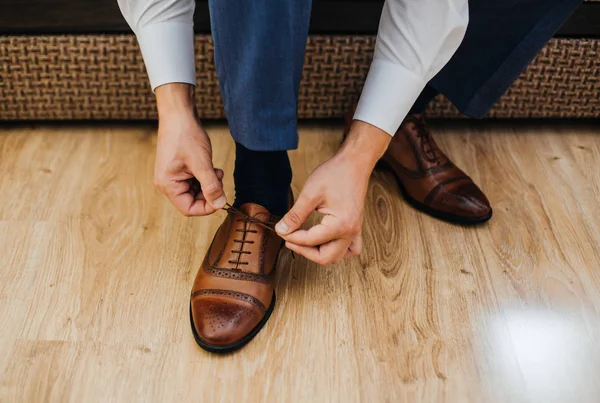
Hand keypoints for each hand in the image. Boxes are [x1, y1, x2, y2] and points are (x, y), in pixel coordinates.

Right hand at [153, 83, 226, 215]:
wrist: (178, 114)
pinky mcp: (179, 169)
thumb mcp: (202, 163)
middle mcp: (167, 183)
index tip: (221, 198)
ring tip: (216, 170)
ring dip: (209, 184)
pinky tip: (211, 166)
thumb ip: (211, 186)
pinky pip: (194, 181)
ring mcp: (173, 176)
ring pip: (195, 190)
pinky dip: (205, 177)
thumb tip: (220, 204)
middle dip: (209, 192)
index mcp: (167, 185)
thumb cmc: (185, 135)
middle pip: (192, 200)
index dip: (207, 207)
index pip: (189, 209)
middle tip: (219, 178)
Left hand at [275, 121, 390, 264]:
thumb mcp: (310, 193)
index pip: (311, 240)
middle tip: (289, 239)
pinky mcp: (356, 227)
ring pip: (338, 257)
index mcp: (341, 224)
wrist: (354, 163)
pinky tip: (325, 242)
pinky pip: (350, 249)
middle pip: (325, 257)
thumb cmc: (335, 174)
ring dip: (319, 254)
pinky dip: (337, 251)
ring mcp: (355, 231)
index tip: (281, 230)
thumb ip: (295, 214)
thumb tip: (282, 229)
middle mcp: (351, 231)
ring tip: (304, 242)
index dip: (292, 237)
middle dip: (304, 251)